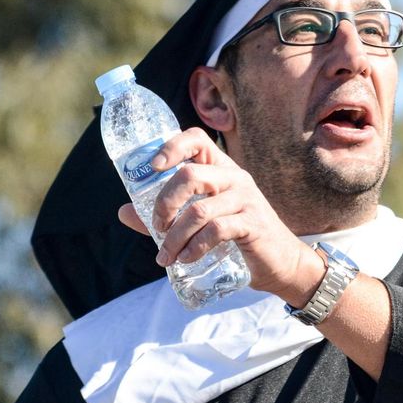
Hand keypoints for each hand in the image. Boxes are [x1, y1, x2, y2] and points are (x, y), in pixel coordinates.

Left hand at [116, 129, 322, 298]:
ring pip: (198, 210)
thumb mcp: (201, 223)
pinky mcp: (253, 224)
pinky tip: (187, 258)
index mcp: (221, 169)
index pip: (197, 139)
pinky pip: (216, 230)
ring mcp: (246, 199)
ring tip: (166, 255)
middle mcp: (235, 177)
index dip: (171, 147)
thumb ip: (165, 216)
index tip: (153, 167)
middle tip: (157, 227)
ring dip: (175, 237)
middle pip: (190, 175)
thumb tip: (122, 212)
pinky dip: (195, 247)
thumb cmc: (238, 239)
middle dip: (164, 203)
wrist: (279, 263)